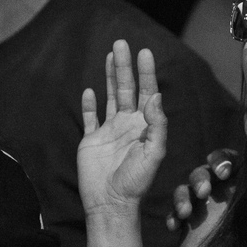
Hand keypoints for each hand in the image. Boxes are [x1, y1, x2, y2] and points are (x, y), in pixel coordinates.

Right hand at [77, 40, 166, 215]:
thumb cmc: (136, 182)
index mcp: (144, 126)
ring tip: (110, 55)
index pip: (147, 93)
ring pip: (110, 97)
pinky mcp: (91, 141)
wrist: (111, 203)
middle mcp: (128, 125)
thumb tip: (156, 96)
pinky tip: (90, 90)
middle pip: (127, 88)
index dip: (146, 73)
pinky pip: (90, 118)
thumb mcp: (154, 153)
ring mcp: (109, 131)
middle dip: (125, 66)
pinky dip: (89, 104)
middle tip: (122, 43)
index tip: (144, 52)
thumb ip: (157, 124)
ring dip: (110, 76)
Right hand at [165, 148, 238, 231]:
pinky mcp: (190, 223)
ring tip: (185, 213)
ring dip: (182, 199)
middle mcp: (220, 189)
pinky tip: (174, 226)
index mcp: (239, 181)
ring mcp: (203, 205)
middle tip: (203, 192)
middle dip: (200, 179)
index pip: (228, 159)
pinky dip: (173, 218)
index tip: (223, 173)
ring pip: (186, 192)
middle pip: (203, 173)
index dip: (222, 159)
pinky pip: (176, 215)